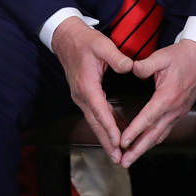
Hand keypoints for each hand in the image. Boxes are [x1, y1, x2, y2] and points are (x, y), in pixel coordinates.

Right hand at [52, 17, 134, 163]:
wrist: (65, 37)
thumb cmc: (84, 41)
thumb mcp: (102, 45)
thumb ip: (116, 57)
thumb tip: (130, 67)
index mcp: (87, 85)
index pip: (100, 110)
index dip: (110, 127)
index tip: (119, 141)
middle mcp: (81, 95)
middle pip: (95, 123)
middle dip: (107, 141)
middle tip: (119, 158)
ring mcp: (80, 96)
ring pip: (94, 121)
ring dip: (105, 137)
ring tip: (118, 154)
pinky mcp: (83, 95)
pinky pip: (94, 114)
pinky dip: (104, 126)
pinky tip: (115, 134)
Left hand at [119, 39, 195, 166]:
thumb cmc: (181, 57)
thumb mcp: (161, 57)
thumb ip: (144, 65)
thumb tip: (131, 70)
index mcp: (167, 97)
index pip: (147, 118)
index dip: (134, 132)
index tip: (122, 142)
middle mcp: (173, 109)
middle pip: (153, 135)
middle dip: (138, 150)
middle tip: (124, 162)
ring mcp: (178, 112)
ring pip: (160, 135)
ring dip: (144, 148)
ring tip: (131, 158)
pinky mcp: (179, 112)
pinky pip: (165, 130)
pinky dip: (153, 139)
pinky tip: (145, 144)